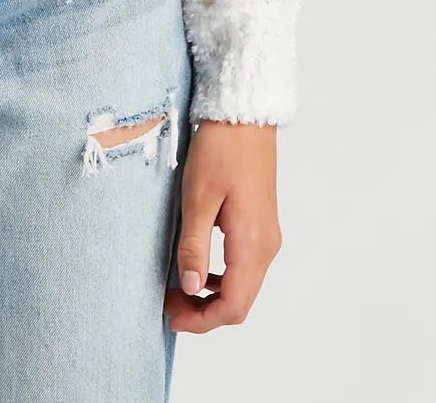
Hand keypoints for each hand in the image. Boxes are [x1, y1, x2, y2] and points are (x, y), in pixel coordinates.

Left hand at [163, 120, 281, 332]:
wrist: (245, 115)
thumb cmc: (221, 149)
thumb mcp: (198, 198)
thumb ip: (193, 247)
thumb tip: (188, 289)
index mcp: (252, 244)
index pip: (233, 306)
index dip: (201, 320)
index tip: (171, 316)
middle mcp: (266, 246)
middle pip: (240, 302)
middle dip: (204, 312)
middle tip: (169, 302)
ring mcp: (266, 235)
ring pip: (243, 286)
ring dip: (212, 295)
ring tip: (177, 286)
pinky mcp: (261, 224)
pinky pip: (245, 266)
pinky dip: (221, 277)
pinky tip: (198, 265)